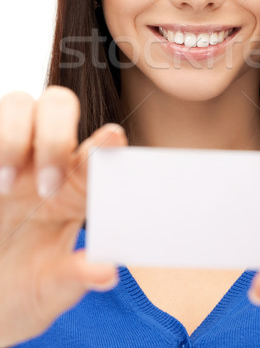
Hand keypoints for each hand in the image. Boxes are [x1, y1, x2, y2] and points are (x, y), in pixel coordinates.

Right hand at [0, 86, 127, 346]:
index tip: (112, 136)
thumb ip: (74, 278)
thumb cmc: (21, 290)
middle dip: (56, 135)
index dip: (105, 140)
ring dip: (15, 136)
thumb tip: (107, 271)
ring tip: (7, 185)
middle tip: (48, 187)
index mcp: (74, 187)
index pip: (96, 151)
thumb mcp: (48, 291)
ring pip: (18, 104)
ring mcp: (8, 157)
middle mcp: (43, 161)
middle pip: (59, 107)